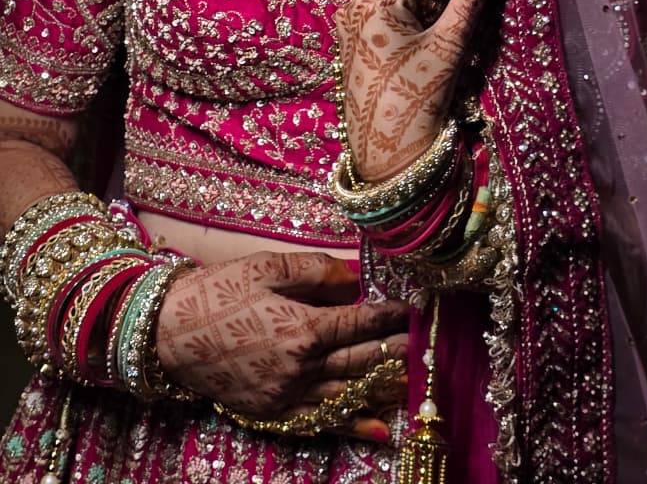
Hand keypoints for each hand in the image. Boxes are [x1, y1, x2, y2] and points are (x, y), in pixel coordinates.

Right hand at [155, 249, 408, 440]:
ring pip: (349, 394)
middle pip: (362, 360)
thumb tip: (355, 276)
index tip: (415, 307)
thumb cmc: (219, 291)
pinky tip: (380, 430)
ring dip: (385, 389)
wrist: (171, 333)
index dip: (392, 313)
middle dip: (396, 350)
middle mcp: (301, 367)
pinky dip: (353, 426)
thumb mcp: (267, 266)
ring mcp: (288, 396)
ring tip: (415, 381)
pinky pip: (322, 423)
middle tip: (425, 344)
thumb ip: (316, 271)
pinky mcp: (274, 414)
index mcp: (302, 326)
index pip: (362, 321)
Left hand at [335, 0, 498, 180]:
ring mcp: (352, 24)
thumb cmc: (415, 97)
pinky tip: (444, 12)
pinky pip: (393, 15)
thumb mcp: (446, 47)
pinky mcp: (356, 42)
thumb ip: (466, 5)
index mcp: (374, 0)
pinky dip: (420, 12)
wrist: (386, 152)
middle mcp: (356, 5)